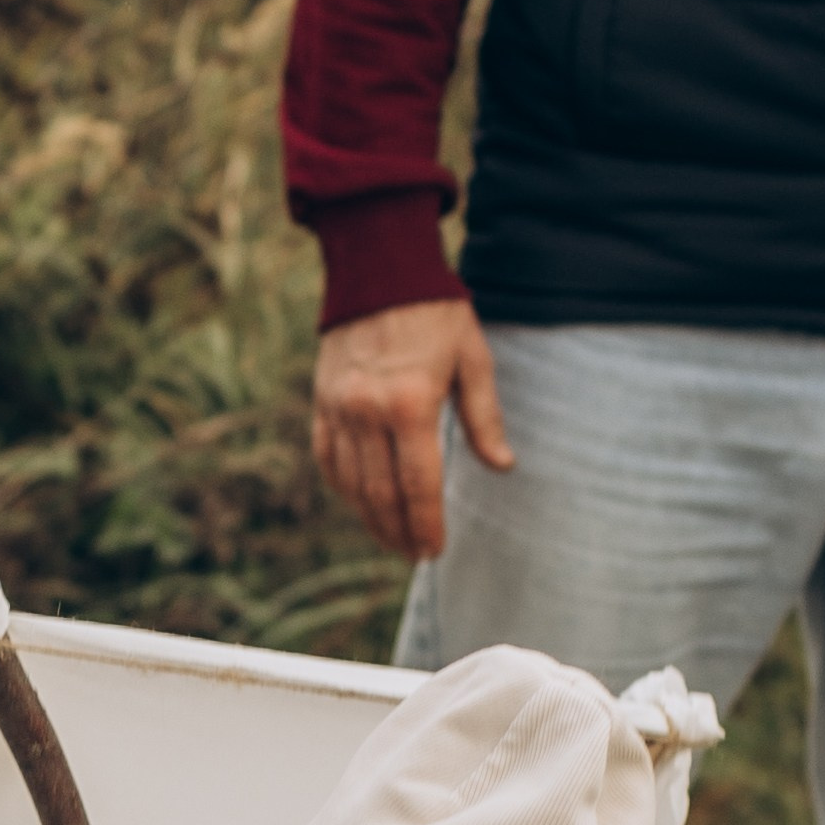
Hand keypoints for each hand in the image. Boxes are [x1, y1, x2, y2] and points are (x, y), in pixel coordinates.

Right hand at [311, 298, 514, 559]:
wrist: (379, 269)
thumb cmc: (436, 312)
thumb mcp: (472, 358)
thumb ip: (484, 417)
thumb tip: (501, 466)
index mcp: (410, 404)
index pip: (417, 485)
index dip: (426, 524)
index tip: (434, 551)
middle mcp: (368, 412)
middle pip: (380, 494)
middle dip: (399, 531)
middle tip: (415, 555)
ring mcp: (339, 409)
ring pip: (351, 484)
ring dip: (371, 519)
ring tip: (392, 538)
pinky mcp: (322, 402)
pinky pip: (329, 459)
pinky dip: (344, 488)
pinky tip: (362, 504)